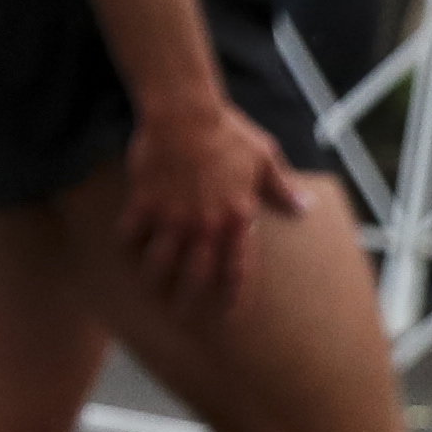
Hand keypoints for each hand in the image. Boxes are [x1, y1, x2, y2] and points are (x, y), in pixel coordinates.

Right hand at [118, 90, 307, 313]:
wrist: (186, 115)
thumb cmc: (228, 133)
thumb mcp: (265, 158)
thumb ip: (282, 188)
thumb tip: (305, 208)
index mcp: (237, 218)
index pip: (237, 269)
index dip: (232, 296)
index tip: (228, 315)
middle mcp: (205, 226)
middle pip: (195, 276)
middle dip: (188, 301)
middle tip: (182, 316)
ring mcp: (173, 217)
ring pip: (160, 263)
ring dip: (154, 281)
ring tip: (150, 291)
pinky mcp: (146, 203)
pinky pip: (132, 234)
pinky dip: (129, 244)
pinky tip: (127, 248)